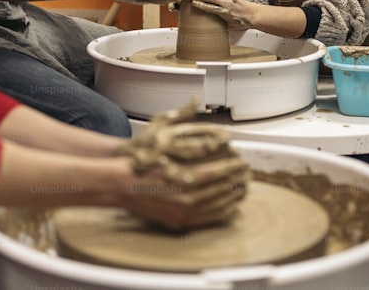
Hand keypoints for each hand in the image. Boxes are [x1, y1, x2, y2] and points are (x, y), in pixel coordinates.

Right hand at [115, 101, 249, 229]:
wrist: (121, 185)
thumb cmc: (143, 165)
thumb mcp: (170, 151)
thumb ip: (194, 151)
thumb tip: (217, 146)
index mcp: (186, 179)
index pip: (219, 173)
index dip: (233, 167)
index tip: (242, 162)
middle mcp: (188, 199)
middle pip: (221, 190)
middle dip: (237, 181)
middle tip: (247, 173)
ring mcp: (184, 213)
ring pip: (218, 206)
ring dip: (233, 197)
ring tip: (243, 188)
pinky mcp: (179, 222)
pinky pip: (208, 219)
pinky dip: (222, 212)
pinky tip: (231, 207)